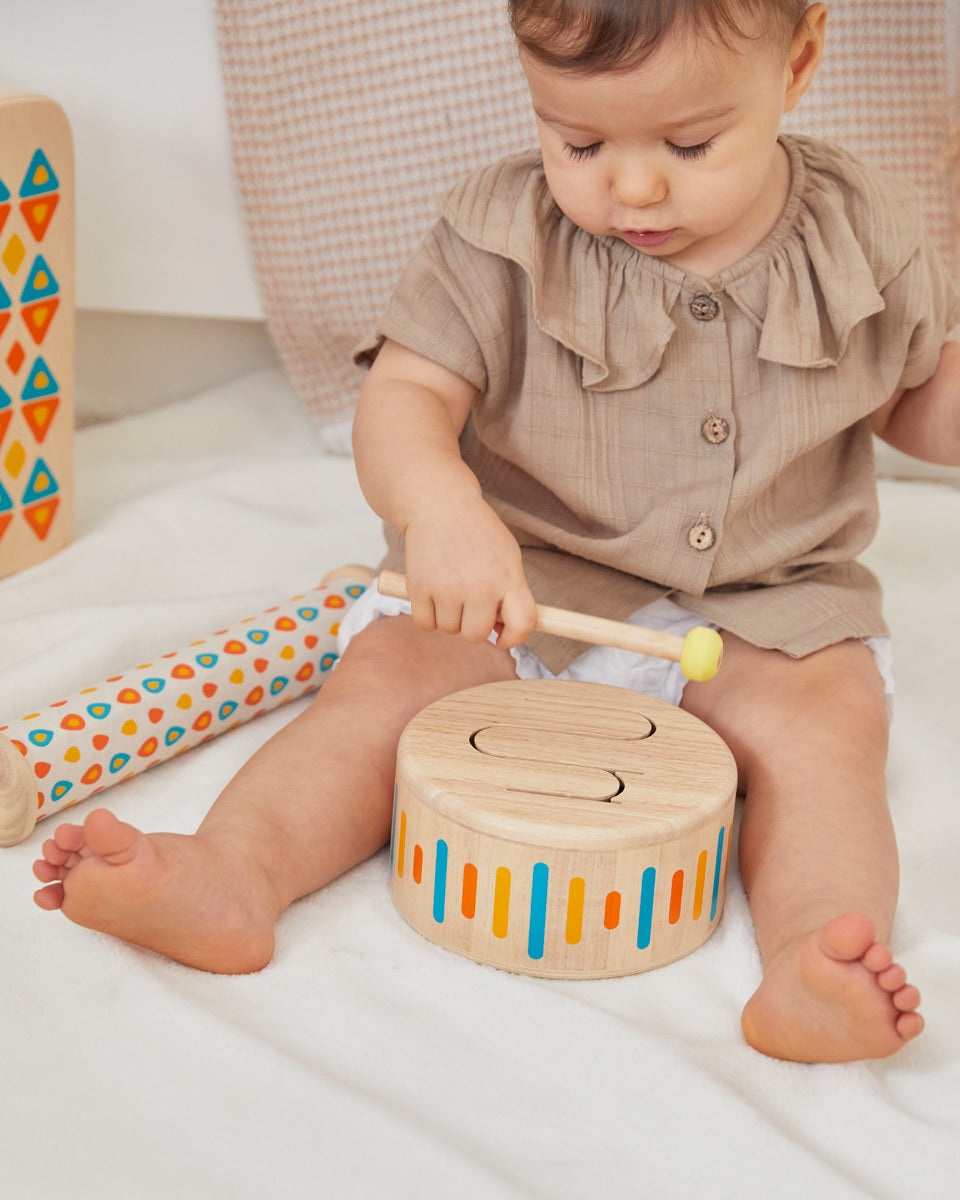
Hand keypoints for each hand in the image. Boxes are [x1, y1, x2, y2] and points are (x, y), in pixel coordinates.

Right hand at [403, 496, 536, 648]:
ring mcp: (448, 589)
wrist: (441, 506)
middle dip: (472, 626)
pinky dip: (427, 615)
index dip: (514, 638)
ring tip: (449, 589)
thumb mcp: (507, 556)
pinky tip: (432, 593)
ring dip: (448, 617)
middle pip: (476, 635)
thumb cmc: (476, 532)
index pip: (523, 624)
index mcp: (508, 578)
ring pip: (449, 629)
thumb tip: (499, 631)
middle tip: (468, 604)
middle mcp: (480, 587)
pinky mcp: (420, 587)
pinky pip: (425, 623)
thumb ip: (509, 592)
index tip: (502, 636)